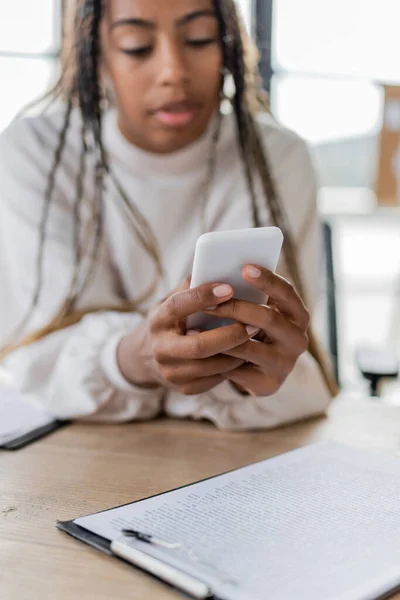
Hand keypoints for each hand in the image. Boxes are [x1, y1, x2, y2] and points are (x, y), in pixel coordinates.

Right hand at [117, 280, 258, 394]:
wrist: (148, 357)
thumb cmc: (172, 320)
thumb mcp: (174, 300)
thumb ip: (193, 285)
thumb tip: (218, 264)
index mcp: (157, 320)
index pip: (178, 306)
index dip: (203, 297)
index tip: (229, 287)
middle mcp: (160, 348)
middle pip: (199, 345)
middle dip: (230, 335)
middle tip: (254, 324)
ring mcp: (171, 372)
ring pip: (212, 366)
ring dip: (238, 352)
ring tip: (256, 339)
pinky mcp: (184, 388)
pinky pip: (215, 379)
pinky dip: (234, 366)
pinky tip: (247, 354)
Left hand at [204, 265, 309, 396]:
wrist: (254, 369)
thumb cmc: (248, 326)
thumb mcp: (252, 307)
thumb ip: (242, 290)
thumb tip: (212, 272)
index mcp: (298, 315)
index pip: (287, 292)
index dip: (268, 280)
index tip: (244, 268)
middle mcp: (298, 340)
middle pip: (268, 318)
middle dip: (236, 308)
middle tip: (210, 302)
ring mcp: (285, 364)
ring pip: (249, 347)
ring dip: (220, 336)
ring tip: (193, 327)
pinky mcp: (269, 385)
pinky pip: (238, 370)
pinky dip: (218, 359)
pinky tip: (199, 352)